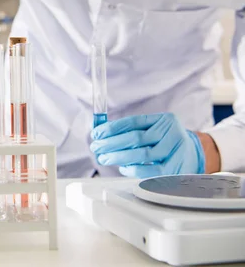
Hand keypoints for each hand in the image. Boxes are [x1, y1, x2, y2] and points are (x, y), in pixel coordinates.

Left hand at [90, 113, 205, 177]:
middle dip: (111, 143)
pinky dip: (133, 170)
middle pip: (136, 138)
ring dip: (119, 157)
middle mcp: (172, 132)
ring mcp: (176, 151)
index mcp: (164, 119)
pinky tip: (123, 168)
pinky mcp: (176, 168)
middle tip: (96, 147)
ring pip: (143, 154)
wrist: (195, 154)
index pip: (133, 122)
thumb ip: (131, 130)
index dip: (111, 128)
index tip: (96, 133)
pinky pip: (151, 171)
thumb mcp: (153, 129)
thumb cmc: (166, 142)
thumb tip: (101, 135)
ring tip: (104, 158)